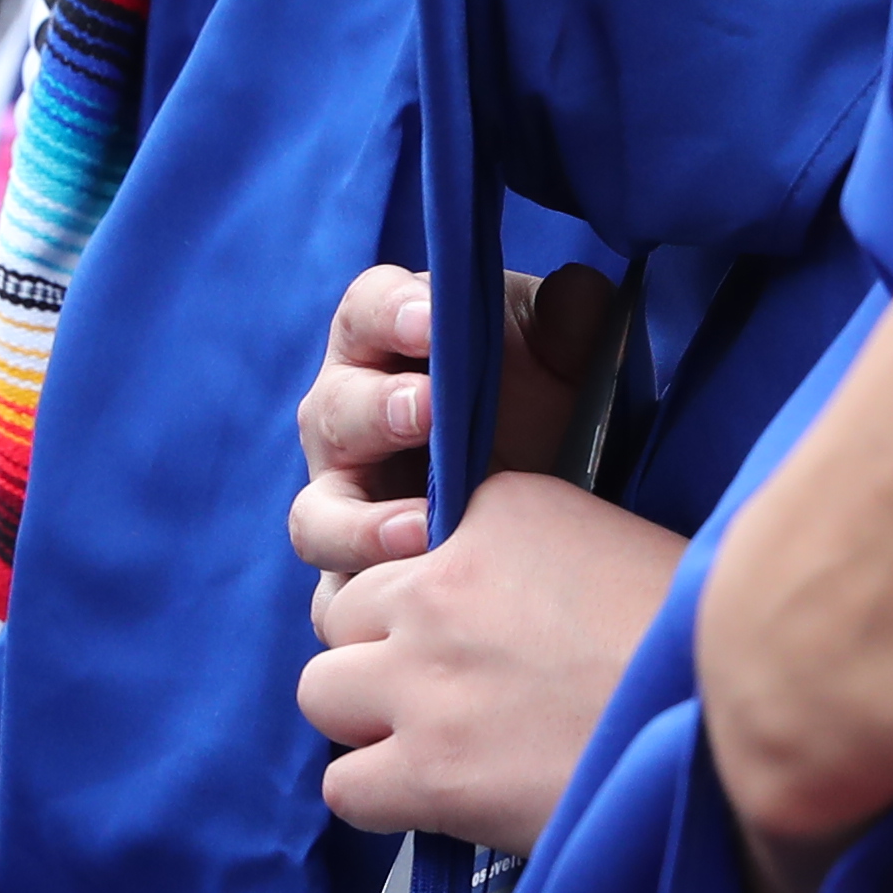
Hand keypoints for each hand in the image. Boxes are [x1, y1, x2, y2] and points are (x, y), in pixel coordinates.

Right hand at [285, 259, 627, 588]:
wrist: (565, 493)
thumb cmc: (544, 402)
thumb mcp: (569, 357)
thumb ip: (571, 319)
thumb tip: (574, 294)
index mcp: (385, 344)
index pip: (366, 310)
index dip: (391, 312)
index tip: (431, 320)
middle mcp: (347, 419)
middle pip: (333, 410)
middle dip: (377, 409)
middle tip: (429, 410)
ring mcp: (343, 501)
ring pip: (318, 514)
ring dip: (360, 524)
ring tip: (425, 529)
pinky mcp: (356, 573)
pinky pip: (334, 596)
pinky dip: (365, 598)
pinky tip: (418, 595)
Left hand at [301, 471, 682, 853]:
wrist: (738, 730)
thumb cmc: (702, 650)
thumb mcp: (616, 547)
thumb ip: (533, 554)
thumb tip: (492, 600)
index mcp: (500, 509)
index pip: (404, 544)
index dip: (428, 596)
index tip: (473, 631)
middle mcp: (444, 582)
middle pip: (344, 612)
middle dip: (381, 654)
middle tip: (444, 693)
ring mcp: (426, 677)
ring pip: (321, 691)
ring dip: (367, 720)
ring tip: (431, 743)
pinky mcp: (429, 769)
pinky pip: (344, 786)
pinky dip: (378, 798)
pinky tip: (432, 799)